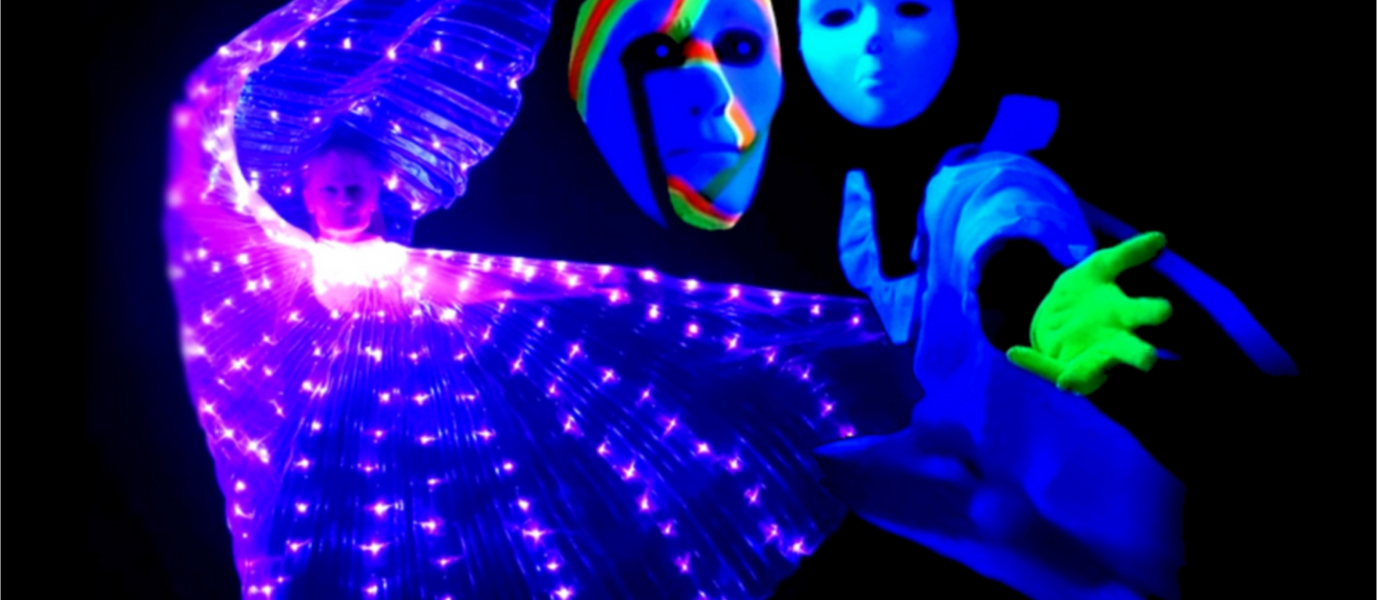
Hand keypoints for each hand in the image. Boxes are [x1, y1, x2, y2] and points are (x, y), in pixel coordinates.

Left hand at [1006, 232, 1171, 394]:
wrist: (1058, 309)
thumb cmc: (1088, 291)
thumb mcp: (1100, 267)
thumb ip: (1127, 253)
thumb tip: (1160, 236)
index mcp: (1124, 315)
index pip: (1144, 314)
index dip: (1154, 312)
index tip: (1165, 309)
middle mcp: (1111, 341)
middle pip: (1129, 350)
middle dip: (1139, 355)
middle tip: (1148, 359)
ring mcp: (1088, 357)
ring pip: (1090, 370)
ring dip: (1082, 375)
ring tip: (1066, 382)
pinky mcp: (1062, 367)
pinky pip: (1047, 368)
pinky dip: (1032, 363)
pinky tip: (1014, 352)